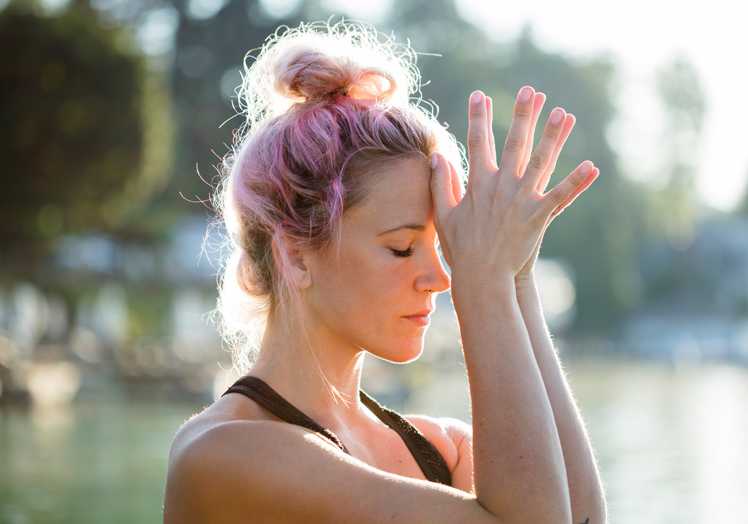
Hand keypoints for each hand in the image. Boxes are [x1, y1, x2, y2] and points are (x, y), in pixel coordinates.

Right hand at [430, 87, 598, 287]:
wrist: (482, 277)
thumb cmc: (461, 248)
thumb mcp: (444, 214)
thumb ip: (440, 184)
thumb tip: (437, 157)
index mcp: (478, 183)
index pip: (477, 142)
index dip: (478, 117)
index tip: (479, 96)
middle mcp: (501, 186)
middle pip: (514, 142)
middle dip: (522, 114)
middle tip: (529, 91)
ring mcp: (521, 200)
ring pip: (541, 161)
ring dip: (553, 136)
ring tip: (563, 113)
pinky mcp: (538, 216)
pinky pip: (561, 196)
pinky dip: (577, 182)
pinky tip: (591, 166)